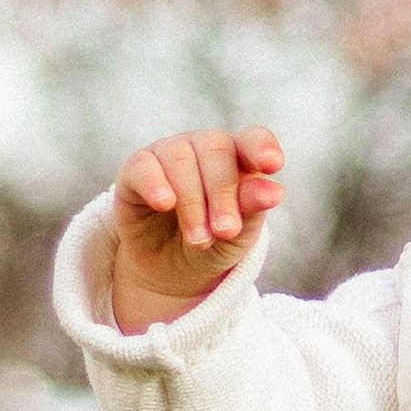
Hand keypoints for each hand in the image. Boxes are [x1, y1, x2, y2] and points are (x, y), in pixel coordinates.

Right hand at [109, 128, 283, 330]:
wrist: (173, 270)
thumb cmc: (215, 244)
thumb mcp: (239, 234)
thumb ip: (252, 209)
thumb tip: (274, 192)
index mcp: (238, 157)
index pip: (252, 140)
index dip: (262, 147)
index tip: (273, 165)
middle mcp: (203, 147)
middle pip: (216, 150)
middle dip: (223, 194)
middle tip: (226, 232)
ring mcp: (168, 153)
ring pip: (181, 159)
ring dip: (192, 201)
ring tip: (199, 240)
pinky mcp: (136, 170)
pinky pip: (143, 166)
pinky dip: (155, 184)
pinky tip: (165, 204)